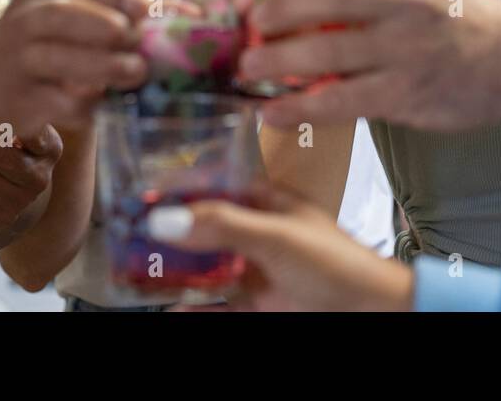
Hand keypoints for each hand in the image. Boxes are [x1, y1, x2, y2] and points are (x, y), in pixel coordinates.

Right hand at [0, 0, 150, 137]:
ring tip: (135, 71)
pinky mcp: (19, 100)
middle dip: (103, 24)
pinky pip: (57, 103)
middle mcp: (25, 21)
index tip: (148, 5)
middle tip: (139, 37)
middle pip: (61, 14)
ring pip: (57, 59)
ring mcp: (19, 61)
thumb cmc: (33, 35)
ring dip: (101, 65)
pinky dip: (85, 104)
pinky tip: (107, 103)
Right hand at [148, 185, 413, 311]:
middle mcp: (260, 235)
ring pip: (205, 270)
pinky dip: (192, 307)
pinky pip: (216, 307)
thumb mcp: (276, 236)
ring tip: (136, 270)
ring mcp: (258, 272)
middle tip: (127, 235)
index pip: (215, 187)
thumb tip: (165, 218)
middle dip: (168, 234)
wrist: (373, 313)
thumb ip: (223, 225)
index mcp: (269, 203)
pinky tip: (169, 307)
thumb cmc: (339, 265)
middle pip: (203, 231)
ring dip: (174, 271)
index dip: (179, 190)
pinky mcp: (259, 306)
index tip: (140, 193)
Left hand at [239, 0, 500, 130]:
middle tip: (251, 24)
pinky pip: (342, 100)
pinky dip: (301, 106)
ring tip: (249, 67)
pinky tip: (273, 111)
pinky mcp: (407, 93)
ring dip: (279, 59)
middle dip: (280, 10)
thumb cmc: (458, 16)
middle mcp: (410, 1)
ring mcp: (409, 48)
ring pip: (330, 49)